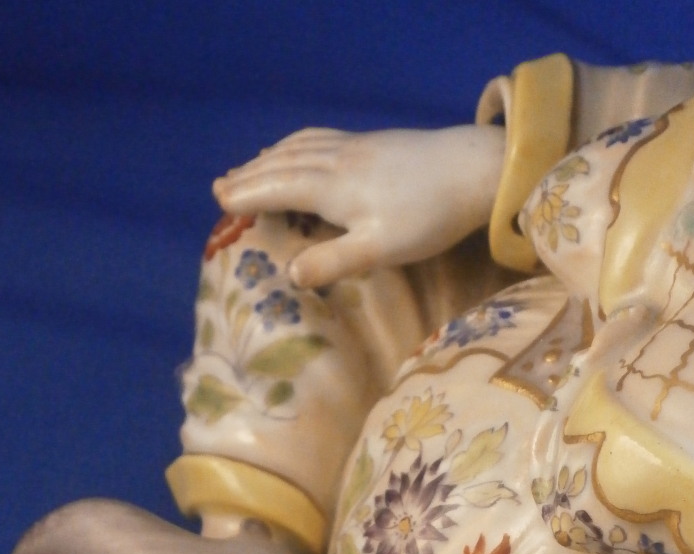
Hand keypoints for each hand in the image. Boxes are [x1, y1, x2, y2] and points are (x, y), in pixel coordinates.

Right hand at [213, 125, 504, 286]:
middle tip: (220, 186)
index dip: (248, 194)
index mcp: (332, 189)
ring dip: (269, 158)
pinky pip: (319, 138)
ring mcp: (355, 147)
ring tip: (248, 166)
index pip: (278, 189)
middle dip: (250, 175)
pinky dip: (296, 143)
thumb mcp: (379, 249)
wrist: (474, 170)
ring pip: (300, 149)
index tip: (220, 201)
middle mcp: (336, 162)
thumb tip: (289, 275)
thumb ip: (333, 262)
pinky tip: (299, 148)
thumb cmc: (427, 216)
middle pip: (283, 165)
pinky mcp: (373, 142)